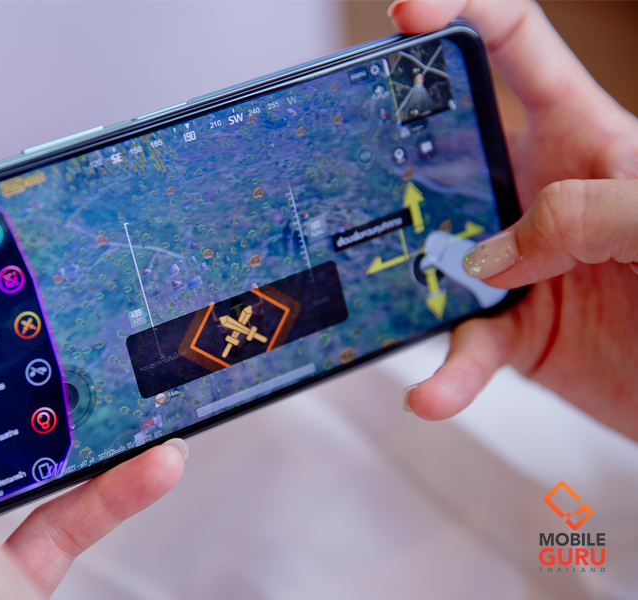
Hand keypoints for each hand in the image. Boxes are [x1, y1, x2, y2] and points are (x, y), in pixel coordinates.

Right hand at [390, 0, 637, 438]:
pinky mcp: (517, 331)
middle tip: (360, 162)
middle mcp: (539, 193)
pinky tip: (434, 392)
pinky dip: (447, 374)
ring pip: (438, 257)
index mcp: (581, 137)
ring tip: (398, 304)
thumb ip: (581, 211)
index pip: (517, 49)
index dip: (461, 14)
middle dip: (400, 152)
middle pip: (450, 151)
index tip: (407, 11)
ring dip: (411, 283)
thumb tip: (490, 253)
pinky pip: (465, 347)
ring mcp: (521, 263)